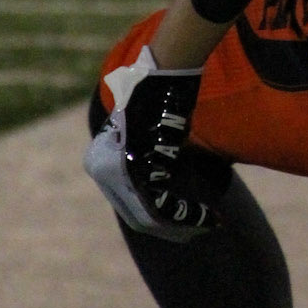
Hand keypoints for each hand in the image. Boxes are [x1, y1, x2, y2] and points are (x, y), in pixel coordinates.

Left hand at [83, 45, 227, 239]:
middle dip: (171, 229)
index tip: (185, 225)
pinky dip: (189, 216)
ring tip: (208, 224)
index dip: (158, 220)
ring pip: (150, 218)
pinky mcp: (137, 171)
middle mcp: (100, 170)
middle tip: (198, 231)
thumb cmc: (161, 97)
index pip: (126, 205)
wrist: (163, 75)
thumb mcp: (147, 134)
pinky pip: (162, 208)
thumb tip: (163, 184)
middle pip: (136, 218)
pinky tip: (209, 217)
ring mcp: (116, 172)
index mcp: (98, 161)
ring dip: (183, 226)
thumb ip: (146, 161)